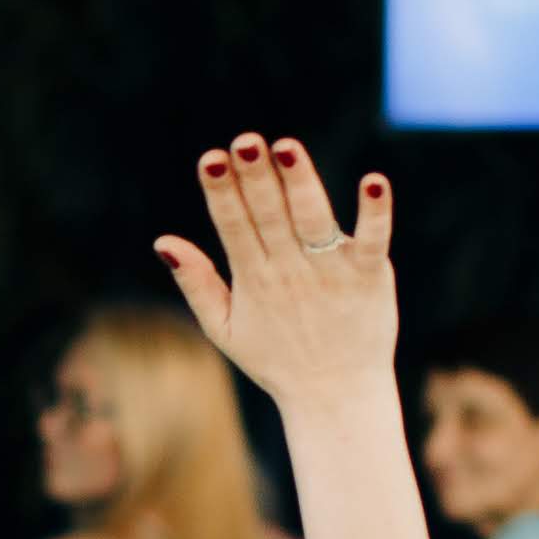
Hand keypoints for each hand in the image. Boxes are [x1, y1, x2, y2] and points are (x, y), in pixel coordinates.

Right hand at [157, 131, 398, 408]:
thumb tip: (163, 240)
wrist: (336, 396)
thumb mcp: (224, 327)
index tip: (210, 158)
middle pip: (269, 215)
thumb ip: (196, 282)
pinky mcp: (369, 276)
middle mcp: (290, 270)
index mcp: (253, 278)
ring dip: (300, 183)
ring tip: (286, 148)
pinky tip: (373, 180)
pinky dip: (375, 211)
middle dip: (255, 177)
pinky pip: (373, 239)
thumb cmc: (276, 359)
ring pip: (312, 219)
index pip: (233, 225)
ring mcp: (331, 272)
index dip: (221, 191)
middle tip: (245, 142)